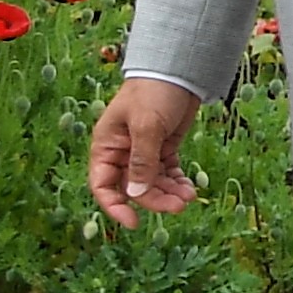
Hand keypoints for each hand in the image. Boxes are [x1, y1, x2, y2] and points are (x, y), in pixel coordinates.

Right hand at [85, 75, 201, 228]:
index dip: (115, 206)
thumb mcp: (146, 126)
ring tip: (190, 197)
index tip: (133, 222)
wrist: (179, 70)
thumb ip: (142, 161)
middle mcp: (122, 153)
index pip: (102, 185)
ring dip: (169, 193)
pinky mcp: (164, 148)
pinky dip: (177, 182)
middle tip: (179, 205)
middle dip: (154, 199)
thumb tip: (135, 194)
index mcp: (106, 147)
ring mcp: (144, 151)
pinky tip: (190, 188)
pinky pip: (168, 172)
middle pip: (133, 188)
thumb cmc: (153, 92)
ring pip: (153, 183)